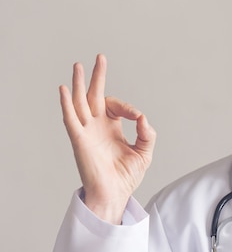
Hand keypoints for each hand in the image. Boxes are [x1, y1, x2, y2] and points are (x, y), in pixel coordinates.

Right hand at [60, 54, 155, 222]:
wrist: (115, 194)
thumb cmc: (126, 176)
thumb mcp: (144, 152)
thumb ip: (147, 134)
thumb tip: (143, 117)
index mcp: (111, 128)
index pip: (117, 106)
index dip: (129, 108)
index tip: (138, 118)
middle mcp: (97, 126)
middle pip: (94, 95)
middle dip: (97, 77)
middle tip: (100, 57)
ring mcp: (87, 131)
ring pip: (80, 102)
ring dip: (79, 83)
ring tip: (78, 65)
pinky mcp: (79, 139)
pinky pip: (71, 119)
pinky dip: (67, 103)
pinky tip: (64, 89)